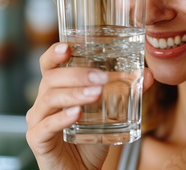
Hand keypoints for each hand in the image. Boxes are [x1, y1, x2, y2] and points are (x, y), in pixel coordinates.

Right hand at [26, 43, 153, 169]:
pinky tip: (77, 114)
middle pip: (51, 78)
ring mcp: (37, 120)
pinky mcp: (37, 140)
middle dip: (77, 75)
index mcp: (56, 89)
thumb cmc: (90, 140)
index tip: (68, 46)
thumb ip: (126, 93)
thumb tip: (148, 75)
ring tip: (96, 94)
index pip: (49, 65)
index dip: (54, 53)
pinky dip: (61, 118)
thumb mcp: (110, 114)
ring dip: (74, 94)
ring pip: (49, 99)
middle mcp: (43, 101)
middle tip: (101, 78)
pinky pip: (45, 126)